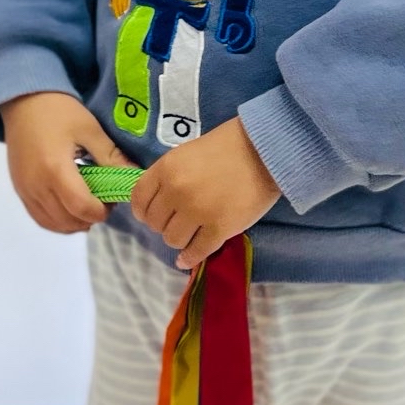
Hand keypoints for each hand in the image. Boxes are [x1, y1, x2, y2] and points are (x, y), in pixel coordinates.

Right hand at [1, 91, 129, 234]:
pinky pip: (40, 219)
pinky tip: (71, 209)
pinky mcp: (20, 191)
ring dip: (75, 222)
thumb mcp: (90, 130)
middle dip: (90, 217)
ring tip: (87, 205)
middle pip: (68, 220)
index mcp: (55, 168)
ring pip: (54, 224)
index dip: (101, 211)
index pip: (81, 207)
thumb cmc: (59, 111)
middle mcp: (37, 185)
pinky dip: (58, 221)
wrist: (23, 102)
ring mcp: (26, 190)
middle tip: (103, 200)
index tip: (111, 200)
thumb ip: (111, 157)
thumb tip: (136, 177)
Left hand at [130, 118, 278, 270]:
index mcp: (166, 169)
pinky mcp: (219, 228)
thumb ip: (170, 176)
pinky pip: (197, 251)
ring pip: (173, 240)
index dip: (144, 211)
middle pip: (155, 223)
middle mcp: (176, 191)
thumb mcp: (186, 153)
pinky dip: (190, 258)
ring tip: (190, 233)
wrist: (265, 150)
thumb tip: (158, 201)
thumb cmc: (227, 146)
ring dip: (180, 239)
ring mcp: (197, 212)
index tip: (152, 214)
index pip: (139, 200)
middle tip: (178, 221)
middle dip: (164, 224)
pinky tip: (187, 258)